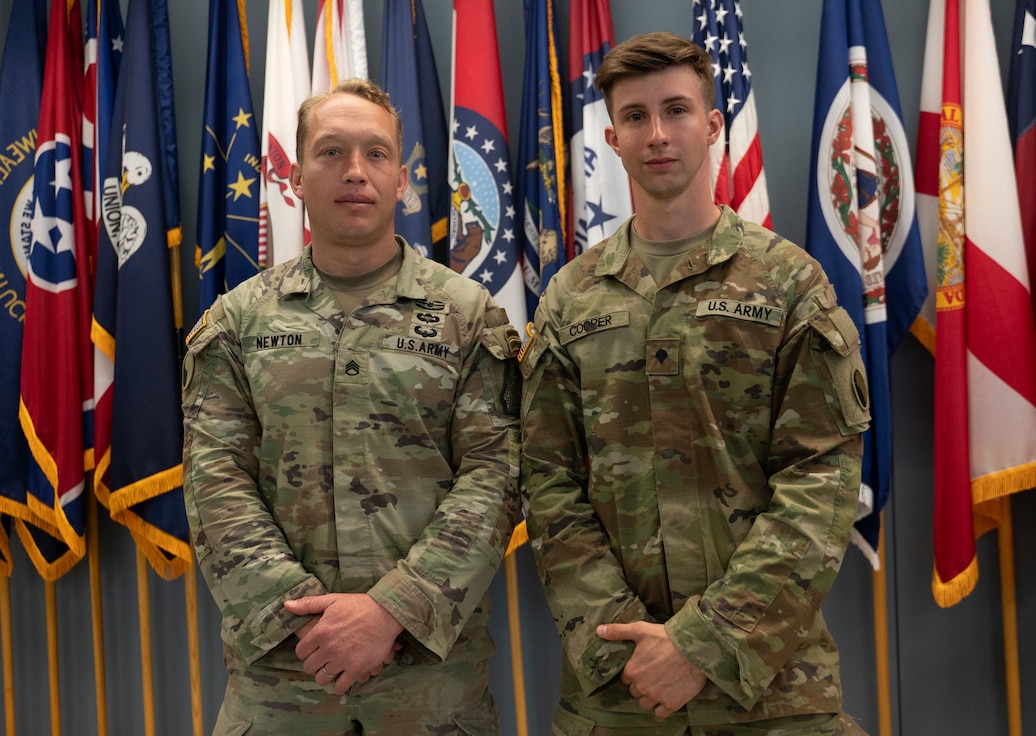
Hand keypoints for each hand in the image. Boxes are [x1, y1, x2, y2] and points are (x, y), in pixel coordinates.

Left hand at [285, 593, 404, 694]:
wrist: (386, 613)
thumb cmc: (359, 605)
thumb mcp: (333, 600)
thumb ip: (309, 604)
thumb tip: (286, 605)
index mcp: (321, 631)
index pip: (301, 652)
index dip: (306, 651)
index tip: (313, 650)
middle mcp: (329, 648)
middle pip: (309, 667)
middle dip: (314, 664)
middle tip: (322, 660)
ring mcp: (343, 660)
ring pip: (322, 678)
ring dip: (325, 675)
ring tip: (332, 669)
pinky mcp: (357, 669)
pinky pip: (340, 686)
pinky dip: (339, 685)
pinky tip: (342, 678)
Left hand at [596, 621, 707, 717]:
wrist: (694, 649)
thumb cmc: (666, 638)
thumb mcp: (640, 630)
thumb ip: (618, 631)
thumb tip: (598, 630)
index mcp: (632, 670)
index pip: (626, 678)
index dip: (634, 672)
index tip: (644, 665)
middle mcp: (641, 686)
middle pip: (635, 691)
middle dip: (642, 684)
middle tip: (654, 674)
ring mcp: (656, 697)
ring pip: (646, 703)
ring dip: (650, 697)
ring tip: (660, 685)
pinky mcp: (671, 704)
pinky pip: (660, 713)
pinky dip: (662, 707)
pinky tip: (667, 696)